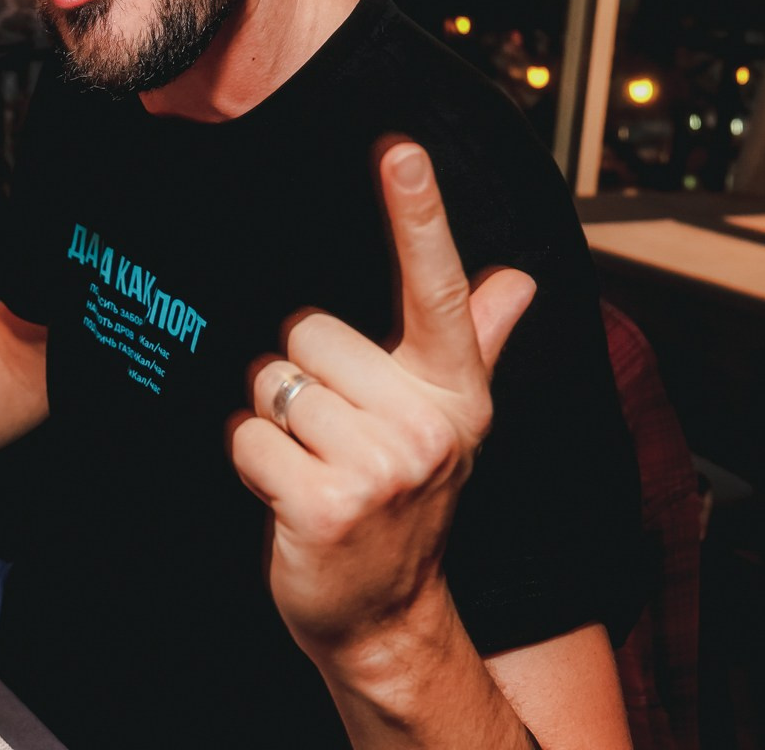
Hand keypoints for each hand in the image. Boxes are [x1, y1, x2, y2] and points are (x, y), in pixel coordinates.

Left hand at [229, 138, 536, 660]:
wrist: (384, 615)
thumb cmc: (404, 500)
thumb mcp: (449, 422)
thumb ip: (476, 341)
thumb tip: (518, 278)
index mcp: (455, 392)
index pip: (438, 288)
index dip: (417, 214)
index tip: (401, 148)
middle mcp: (428, 426)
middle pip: (309, 333)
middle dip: (302, 377)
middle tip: (331, 434)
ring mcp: (380, 469)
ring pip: (273, 382)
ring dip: (273, 423)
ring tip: (312, 464)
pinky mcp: (325, 505)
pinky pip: (247, 436)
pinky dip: (250, 461)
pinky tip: (286, 495)